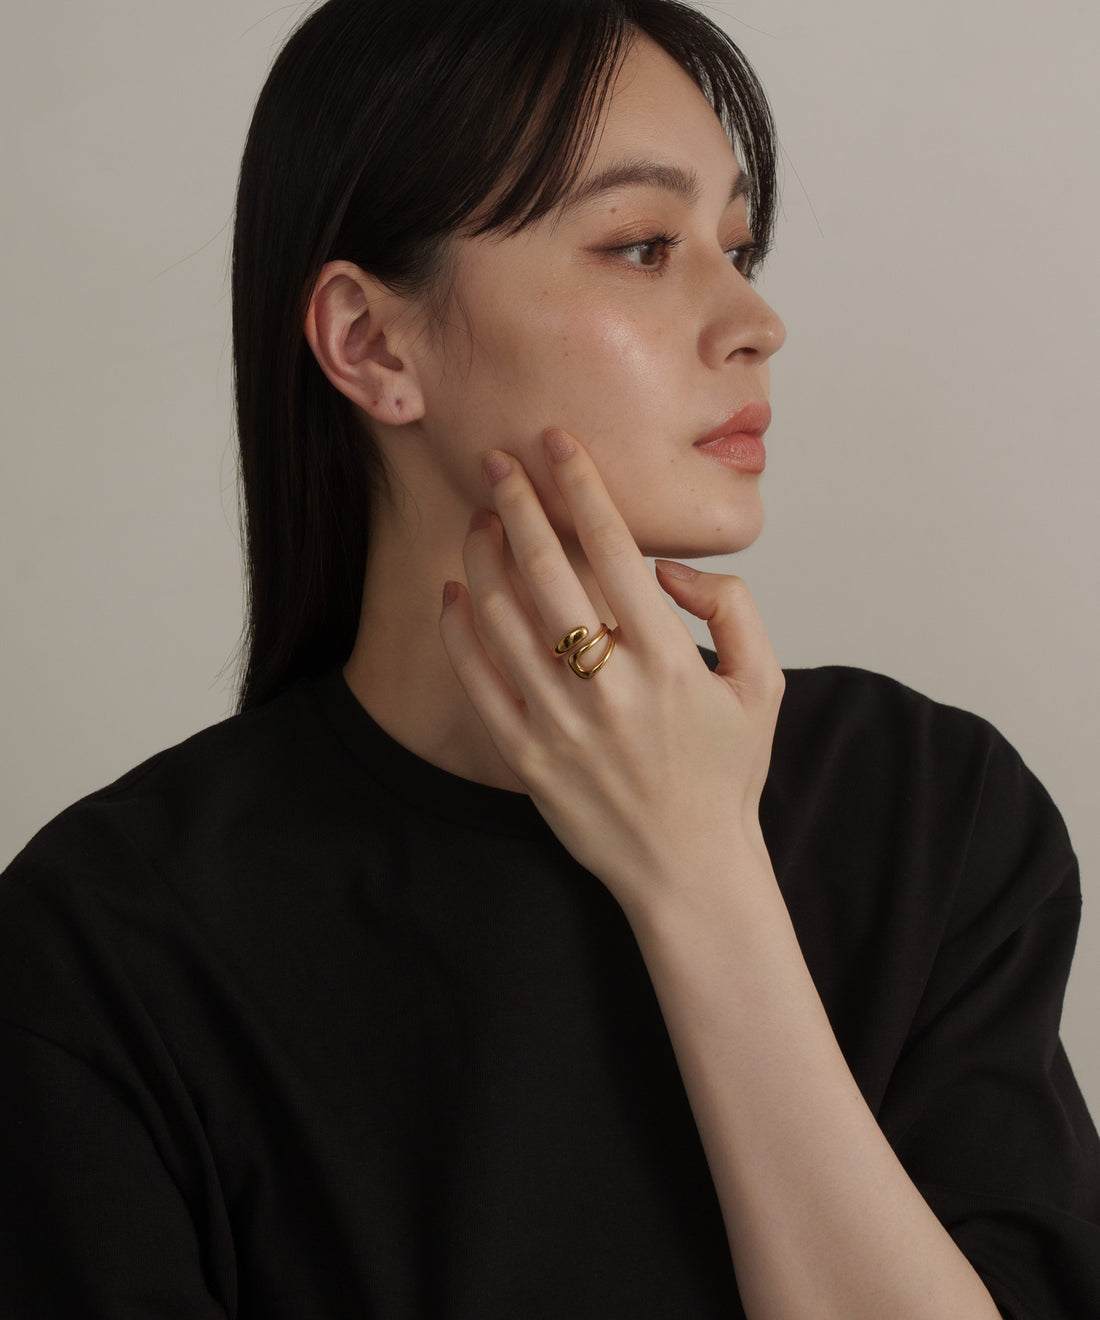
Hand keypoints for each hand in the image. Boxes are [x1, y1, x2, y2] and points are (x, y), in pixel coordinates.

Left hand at [438, 429, 784, 915]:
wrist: (689, 869)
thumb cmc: (727, 774)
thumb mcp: (764, 685)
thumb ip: (733, 610)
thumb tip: (668, 570)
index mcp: (671, 660)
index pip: (616, 549)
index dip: (582, 487)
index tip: (558, 444)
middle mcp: (610, 685)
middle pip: (548, 570)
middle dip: (518, 502)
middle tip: (498, 461)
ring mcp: (562, 722)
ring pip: (502, 617)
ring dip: (483, 556)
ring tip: (478, 518)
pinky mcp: (527, 755)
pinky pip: (479, 680)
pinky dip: (460, 629)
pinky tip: (455, 591)